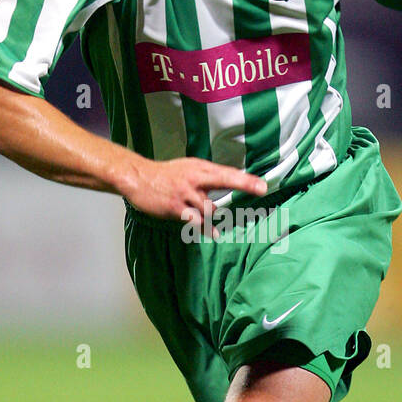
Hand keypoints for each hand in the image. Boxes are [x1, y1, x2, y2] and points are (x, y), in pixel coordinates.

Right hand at [122, 155, 267, 222]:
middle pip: (224, 180)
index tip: (262, 185)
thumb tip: (224, 185)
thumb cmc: (165, 175)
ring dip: (213, 216)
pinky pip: (195, 220)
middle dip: (244, 184)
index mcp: (199, 168)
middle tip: (262, 189)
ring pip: (209, 208)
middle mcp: (195, 178)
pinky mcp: (176, 207)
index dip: (245, 179)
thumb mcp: (187, 169)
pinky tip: (214, 233)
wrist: (138, 178)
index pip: (227, 173)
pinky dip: (206, 228)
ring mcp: (185, 193)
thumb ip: (205, 177)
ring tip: (207, 217)